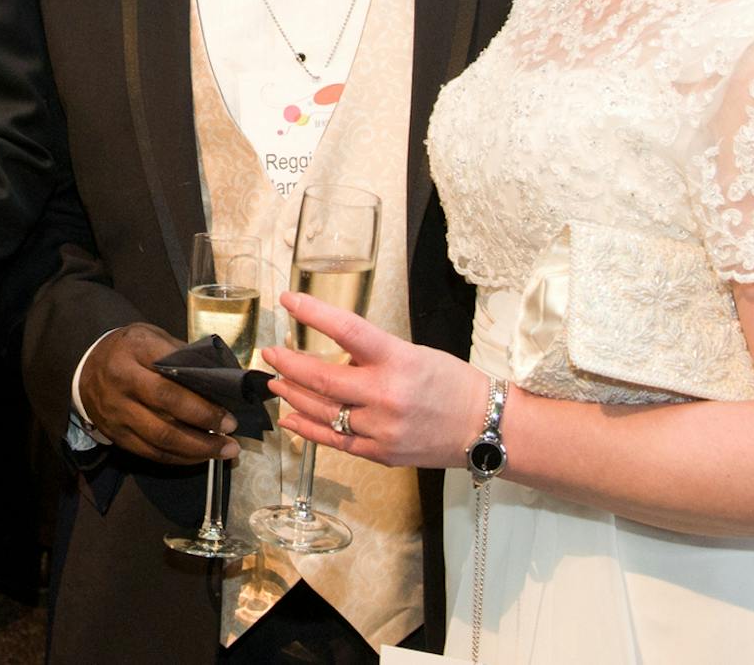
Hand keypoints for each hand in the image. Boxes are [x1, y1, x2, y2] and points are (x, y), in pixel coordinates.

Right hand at [77, 323, 238, 464]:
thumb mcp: (151, 337)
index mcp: (135, 350)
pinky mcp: (116, 435)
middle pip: (167, 409)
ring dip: (196, 449)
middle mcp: (123, 381)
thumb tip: (220, 376)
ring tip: (224, 451)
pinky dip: (179, 458)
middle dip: (204, 425)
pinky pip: (151, 453)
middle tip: (231, 434)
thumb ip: (180, 354)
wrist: (85, 369)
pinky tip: (200, 456)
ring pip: (160, 438)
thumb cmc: (127, 350)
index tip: (229, 411)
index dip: (202, 399)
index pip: (173, 377)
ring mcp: (117, 412)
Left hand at [261, 291, 489, 469]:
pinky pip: (334, 440)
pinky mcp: (381, 453)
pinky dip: (308, 428)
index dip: (312, 312)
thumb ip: (372, 355)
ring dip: (294, 395)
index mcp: (397, 359)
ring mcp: (382, 428)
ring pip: (323, 411)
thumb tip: (332, 354)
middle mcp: (386, 394)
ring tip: (277, 382)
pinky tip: (290, 417)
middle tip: (270, 354)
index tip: (287, 301)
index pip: (346, 329)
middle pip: (322, 379)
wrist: (483, 426)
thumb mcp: (413, 353)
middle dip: (289, 364)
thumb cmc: (450, 384)